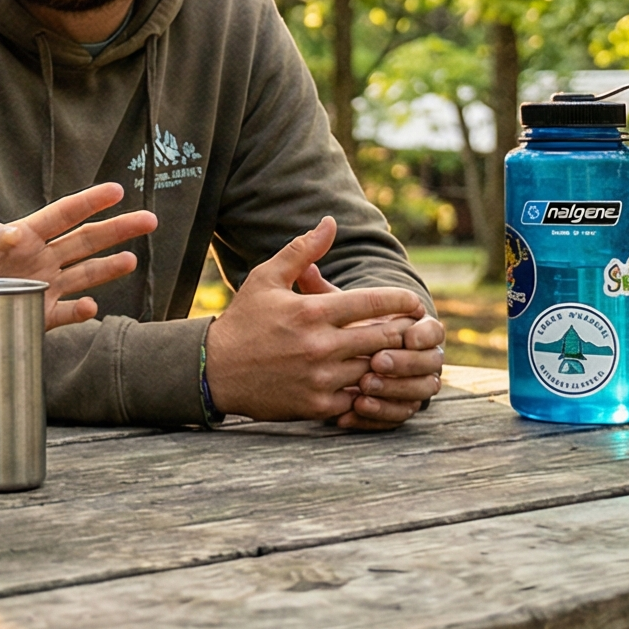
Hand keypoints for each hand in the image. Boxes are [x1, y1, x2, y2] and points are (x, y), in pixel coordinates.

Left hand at [0, 182, 158, 349]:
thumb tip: (14, 233)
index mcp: (23, 236)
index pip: (63, 214)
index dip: (90, 201)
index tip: (117, 190)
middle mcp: (39, 259)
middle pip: (85, 241)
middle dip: (117, 230)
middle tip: (150, 219)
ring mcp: (40, 288)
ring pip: (84, 275)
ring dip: (108, 268)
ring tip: (133, 260)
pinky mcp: (36, 316)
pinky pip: (65, 314)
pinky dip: (79, 313)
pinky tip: (91, 308)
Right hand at [206, 218, 433, 423]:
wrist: (214, 370)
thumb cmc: (243, 320)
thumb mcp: (266, 278)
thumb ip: (302, 250)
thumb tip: (330, 223)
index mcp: (312, 311)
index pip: (374, 303)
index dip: (403, 301)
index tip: (414, 302)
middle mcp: (320, 345)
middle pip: (385, 337)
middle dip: (403, 331)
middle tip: (412, 329)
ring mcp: (321, 378)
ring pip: (377, 369)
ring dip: (390, 361)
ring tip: (398, 354)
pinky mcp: (318, 405)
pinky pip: (361, 399)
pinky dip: (371, 390)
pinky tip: (372, 380)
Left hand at [335, 303, 445, 429]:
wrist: (333, 363)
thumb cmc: (337, 327)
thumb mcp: (333, 309)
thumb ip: (324, 293)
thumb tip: (305, 270)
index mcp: (414, 329)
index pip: (433, 331)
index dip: (424, 334)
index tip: (407, 336)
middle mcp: (421, 358)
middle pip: (430, 362)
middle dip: (405, 362)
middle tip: (377, 361)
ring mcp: (413, 385)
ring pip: (420, 391)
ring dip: (395, 388)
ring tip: (363, 385)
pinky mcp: (398, 408)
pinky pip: (398, 416)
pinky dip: (379, 413)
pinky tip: (353, 409)